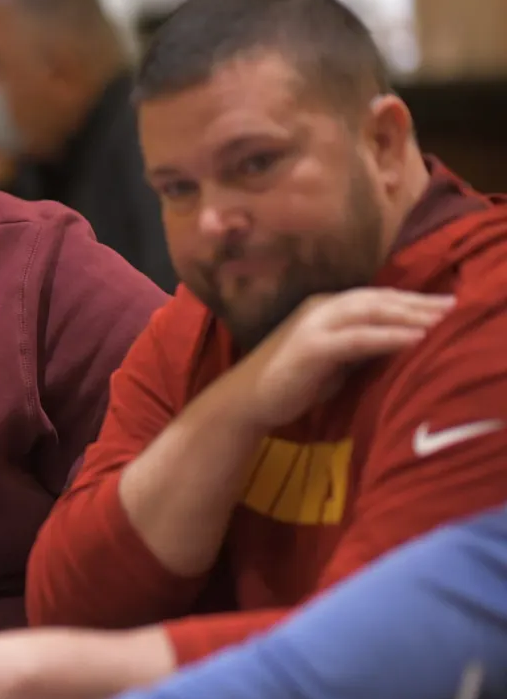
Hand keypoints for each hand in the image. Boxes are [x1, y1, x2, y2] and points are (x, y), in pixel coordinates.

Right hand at [221, 289, 453, 430]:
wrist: (246, 400)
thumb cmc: (289, 384)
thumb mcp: (333, 360)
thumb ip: (359, 346)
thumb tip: (398, 343)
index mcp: (323, 307)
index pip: (374, 297)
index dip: (410, 299)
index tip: (443, 304)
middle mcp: (320, 308)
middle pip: (378, 298)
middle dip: (418, 302)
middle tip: (452, 306)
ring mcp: (315, 325)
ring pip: (371, 311)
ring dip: (410, 315)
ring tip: (442, 320)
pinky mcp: (313, 347)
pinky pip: (359, 338)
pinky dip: (389, 337)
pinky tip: (415, 340)